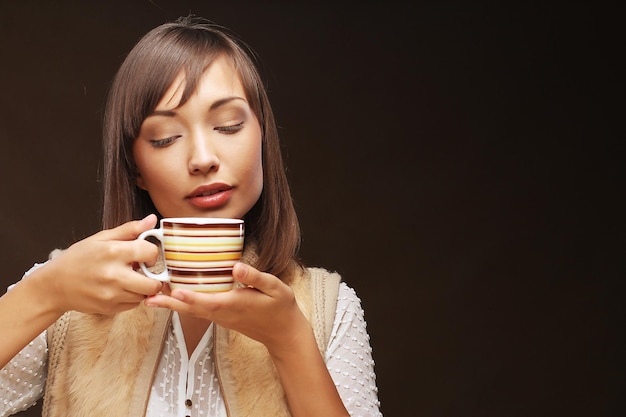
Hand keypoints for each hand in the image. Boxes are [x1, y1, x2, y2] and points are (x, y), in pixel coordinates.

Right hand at [27, 214, 162, 314]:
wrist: (55, 285)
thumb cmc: (78, 259)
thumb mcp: (101, 238)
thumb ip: (130, 230)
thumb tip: (152, 220)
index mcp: (113, 252)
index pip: (150, 252)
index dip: (151, 253)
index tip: (144, 254)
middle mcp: (114, 275)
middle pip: (153, 283)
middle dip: (153, 276)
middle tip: (143, 271)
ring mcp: (112, 295)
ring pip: (145, 295)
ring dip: (142, 287)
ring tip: (128, 278)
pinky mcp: (109, 308)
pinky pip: (133, 305)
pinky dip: (132, 297)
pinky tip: (120, 288)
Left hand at [145, 262, 310, 352]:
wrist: (282, 333)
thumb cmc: (280, 308)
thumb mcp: (275, 288)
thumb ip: (255, 278)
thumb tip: (237, 267)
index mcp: (235, 304)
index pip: (209, 301)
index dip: (191, 297)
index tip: (174, 291)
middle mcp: (223, 313)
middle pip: (192, 309)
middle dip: (170, 303)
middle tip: (148, 297)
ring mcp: (221, 317)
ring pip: (192, 311)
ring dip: (172, 305)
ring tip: (152, 296)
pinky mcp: (220, 317)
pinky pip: (197, 311)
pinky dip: (183, 305)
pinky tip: (174, 297)